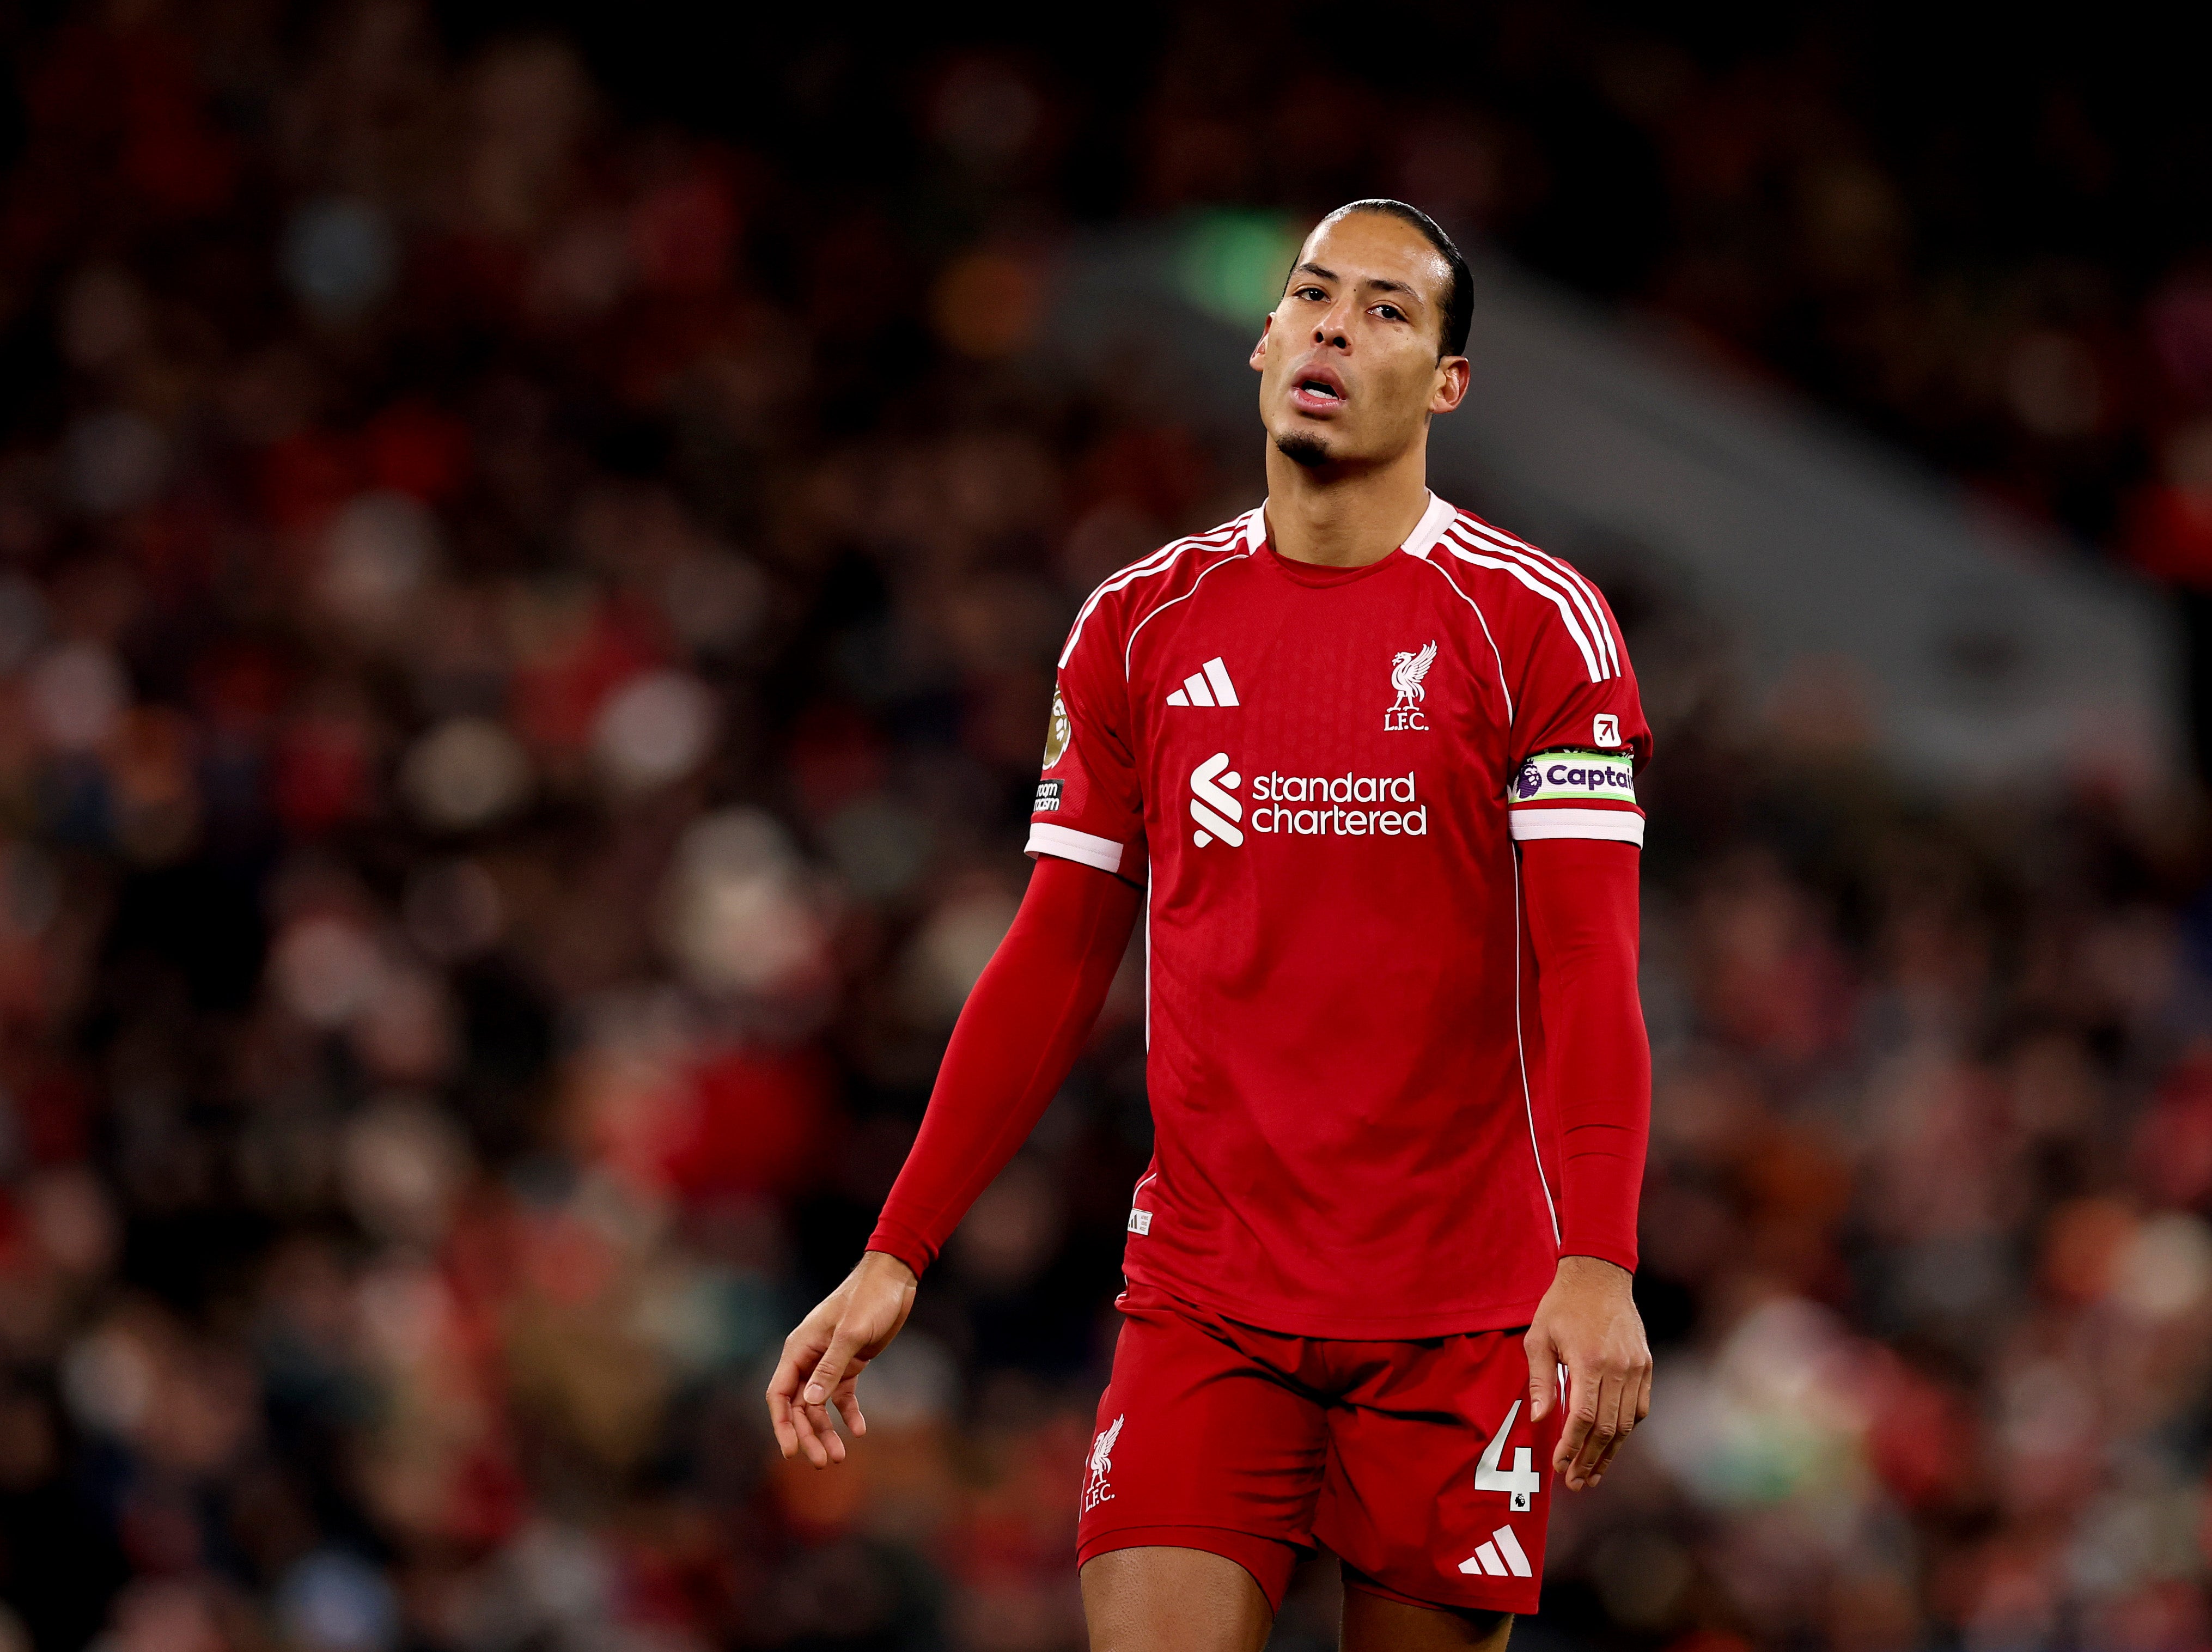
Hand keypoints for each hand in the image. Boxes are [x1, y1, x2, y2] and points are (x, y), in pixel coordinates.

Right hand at [766, 1251, 918, 1467]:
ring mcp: (828, 1362)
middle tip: (825, 1461)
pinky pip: (842, 1396)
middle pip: (799, 1406)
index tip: (791, 1451)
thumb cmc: (870, 1299)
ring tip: (840, 1456)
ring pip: (819, 1405)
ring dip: (827, 1430)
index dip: (782, 1424)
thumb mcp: (851, 1332)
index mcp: (799, 1349)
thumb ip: (831, 1367)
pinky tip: (859, 1430)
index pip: (779, 1394)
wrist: (894, 1279)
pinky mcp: (850, 1363)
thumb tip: (809, 1401)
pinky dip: (848, 1414)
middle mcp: (809, 1358)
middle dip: (808, 1435)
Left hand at [1524, 1254, 1651, 1490]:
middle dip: (1590, 1460)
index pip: (1583, 1418)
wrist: (1599, 1276)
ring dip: (1610, 1454)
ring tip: (1593, 1474)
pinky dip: (1625, 1431)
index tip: (1559, 1466)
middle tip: (1575, 1482)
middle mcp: (1618, 1369)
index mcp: (1589, 1362)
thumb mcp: (1539, 1338)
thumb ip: (1541, 1380)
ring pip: (1626, 1424)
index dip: (1571, 1447)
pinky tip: (1611, 1445)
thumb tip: (1542, 1420)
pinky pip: (1639, 1409)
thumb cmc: (1562, 1306)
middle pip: (1607, 1429)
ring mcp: (1636, 1368)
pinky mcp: (1646, 1366)